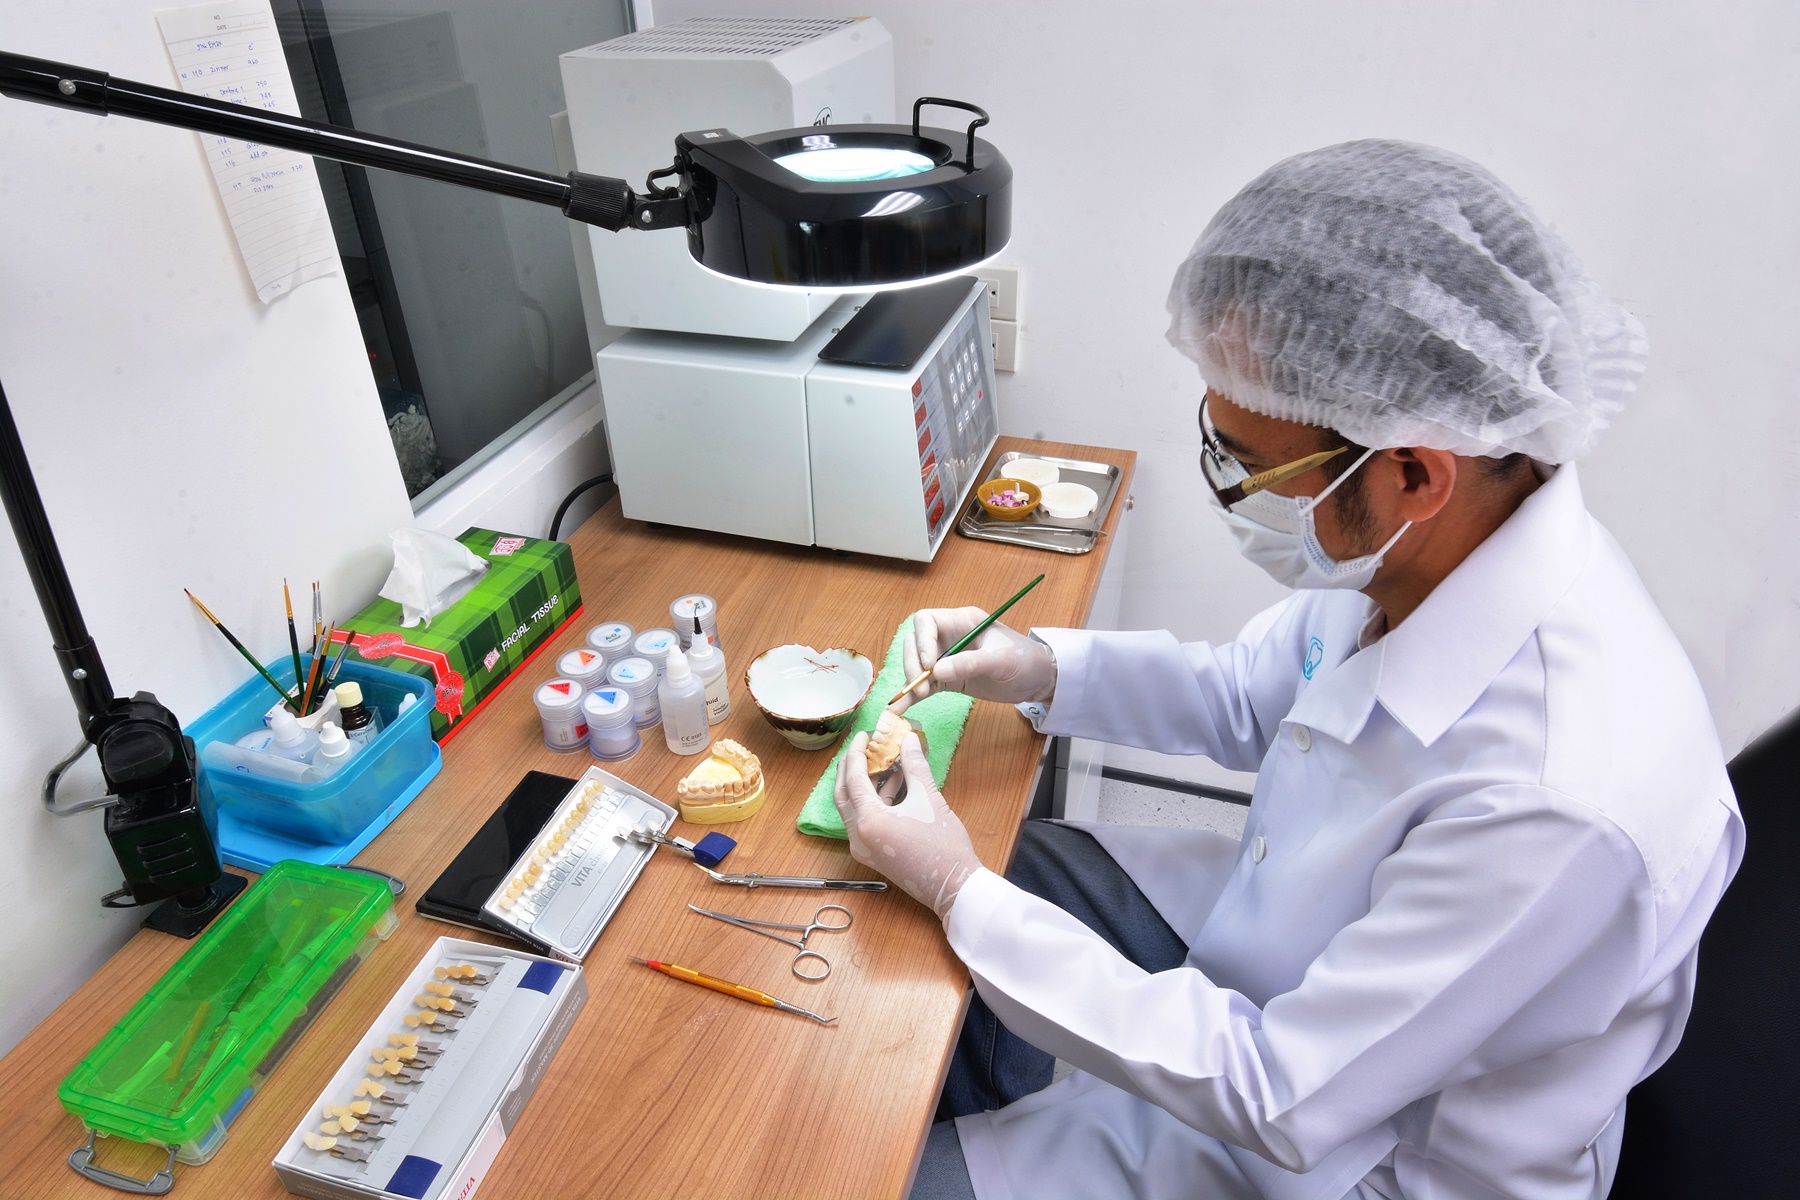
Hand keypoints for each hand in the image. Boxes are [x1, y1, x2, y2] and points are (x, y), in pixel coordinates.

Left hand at [833, 730, 980, 920]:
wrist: (955, 888)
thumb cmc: (944, 846)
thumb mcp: (929, 800)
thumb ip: (914, 767)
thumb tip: (909, 740)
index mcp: (868, 822)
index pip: (853, 779)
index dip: (857, 753)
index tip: (865, 735)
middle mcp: (858, 836)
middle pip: (844, 794)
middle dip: (852, 767)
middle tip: (864, 746)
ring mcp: (864, 848)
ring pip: (854, 808)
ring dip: (865, 784)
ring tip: (883, 761)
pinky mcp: (873, 854)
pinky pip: (865, 821)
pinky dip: (875, 801)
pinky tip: (894, 784)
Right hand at [897, 607, 1056, 709]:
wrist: (1039, 680)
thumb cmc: (1025, 661)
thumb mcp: (1001, 661)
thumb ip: (970, 663)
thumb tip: (936, 672)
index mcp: (962, 622)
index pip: (927, 621)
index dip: (922, 640)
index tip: (928, 664)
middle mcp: (949, 637)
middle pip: (915, 642)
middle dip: (913, 663)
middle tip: (920, 686)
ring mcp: (947, 659)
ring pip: (916, 664)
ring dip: (911, 680)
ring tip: (912, 700)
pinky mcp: (948, 679)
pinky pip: (925, 684)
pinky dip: (912, 696)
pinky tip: (901, 709)